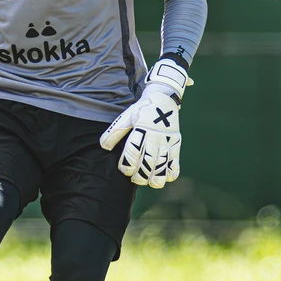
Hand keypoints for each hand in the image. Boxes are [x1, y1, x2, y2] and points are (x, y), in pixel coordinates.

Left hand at [100, 60, 190, 188]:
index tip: (124, 170)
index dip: (127, 165)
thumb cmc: (142, 109)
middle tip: (135, 179)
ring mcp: (168, 140)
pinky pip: (175, 162)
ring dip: (155, 178)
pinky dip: (171, 173)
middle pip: (147, 162)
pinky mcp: (176, 143)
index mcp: (141, 128)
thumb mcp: (127, 116)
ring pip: (162, 165)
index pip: (133, 152)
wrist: (164, 98)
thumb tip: (104, 147)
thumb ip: (115, 132)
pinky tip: (164, 178)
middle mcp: (155, 136)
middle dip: (140, 175)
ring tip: (149, 182)